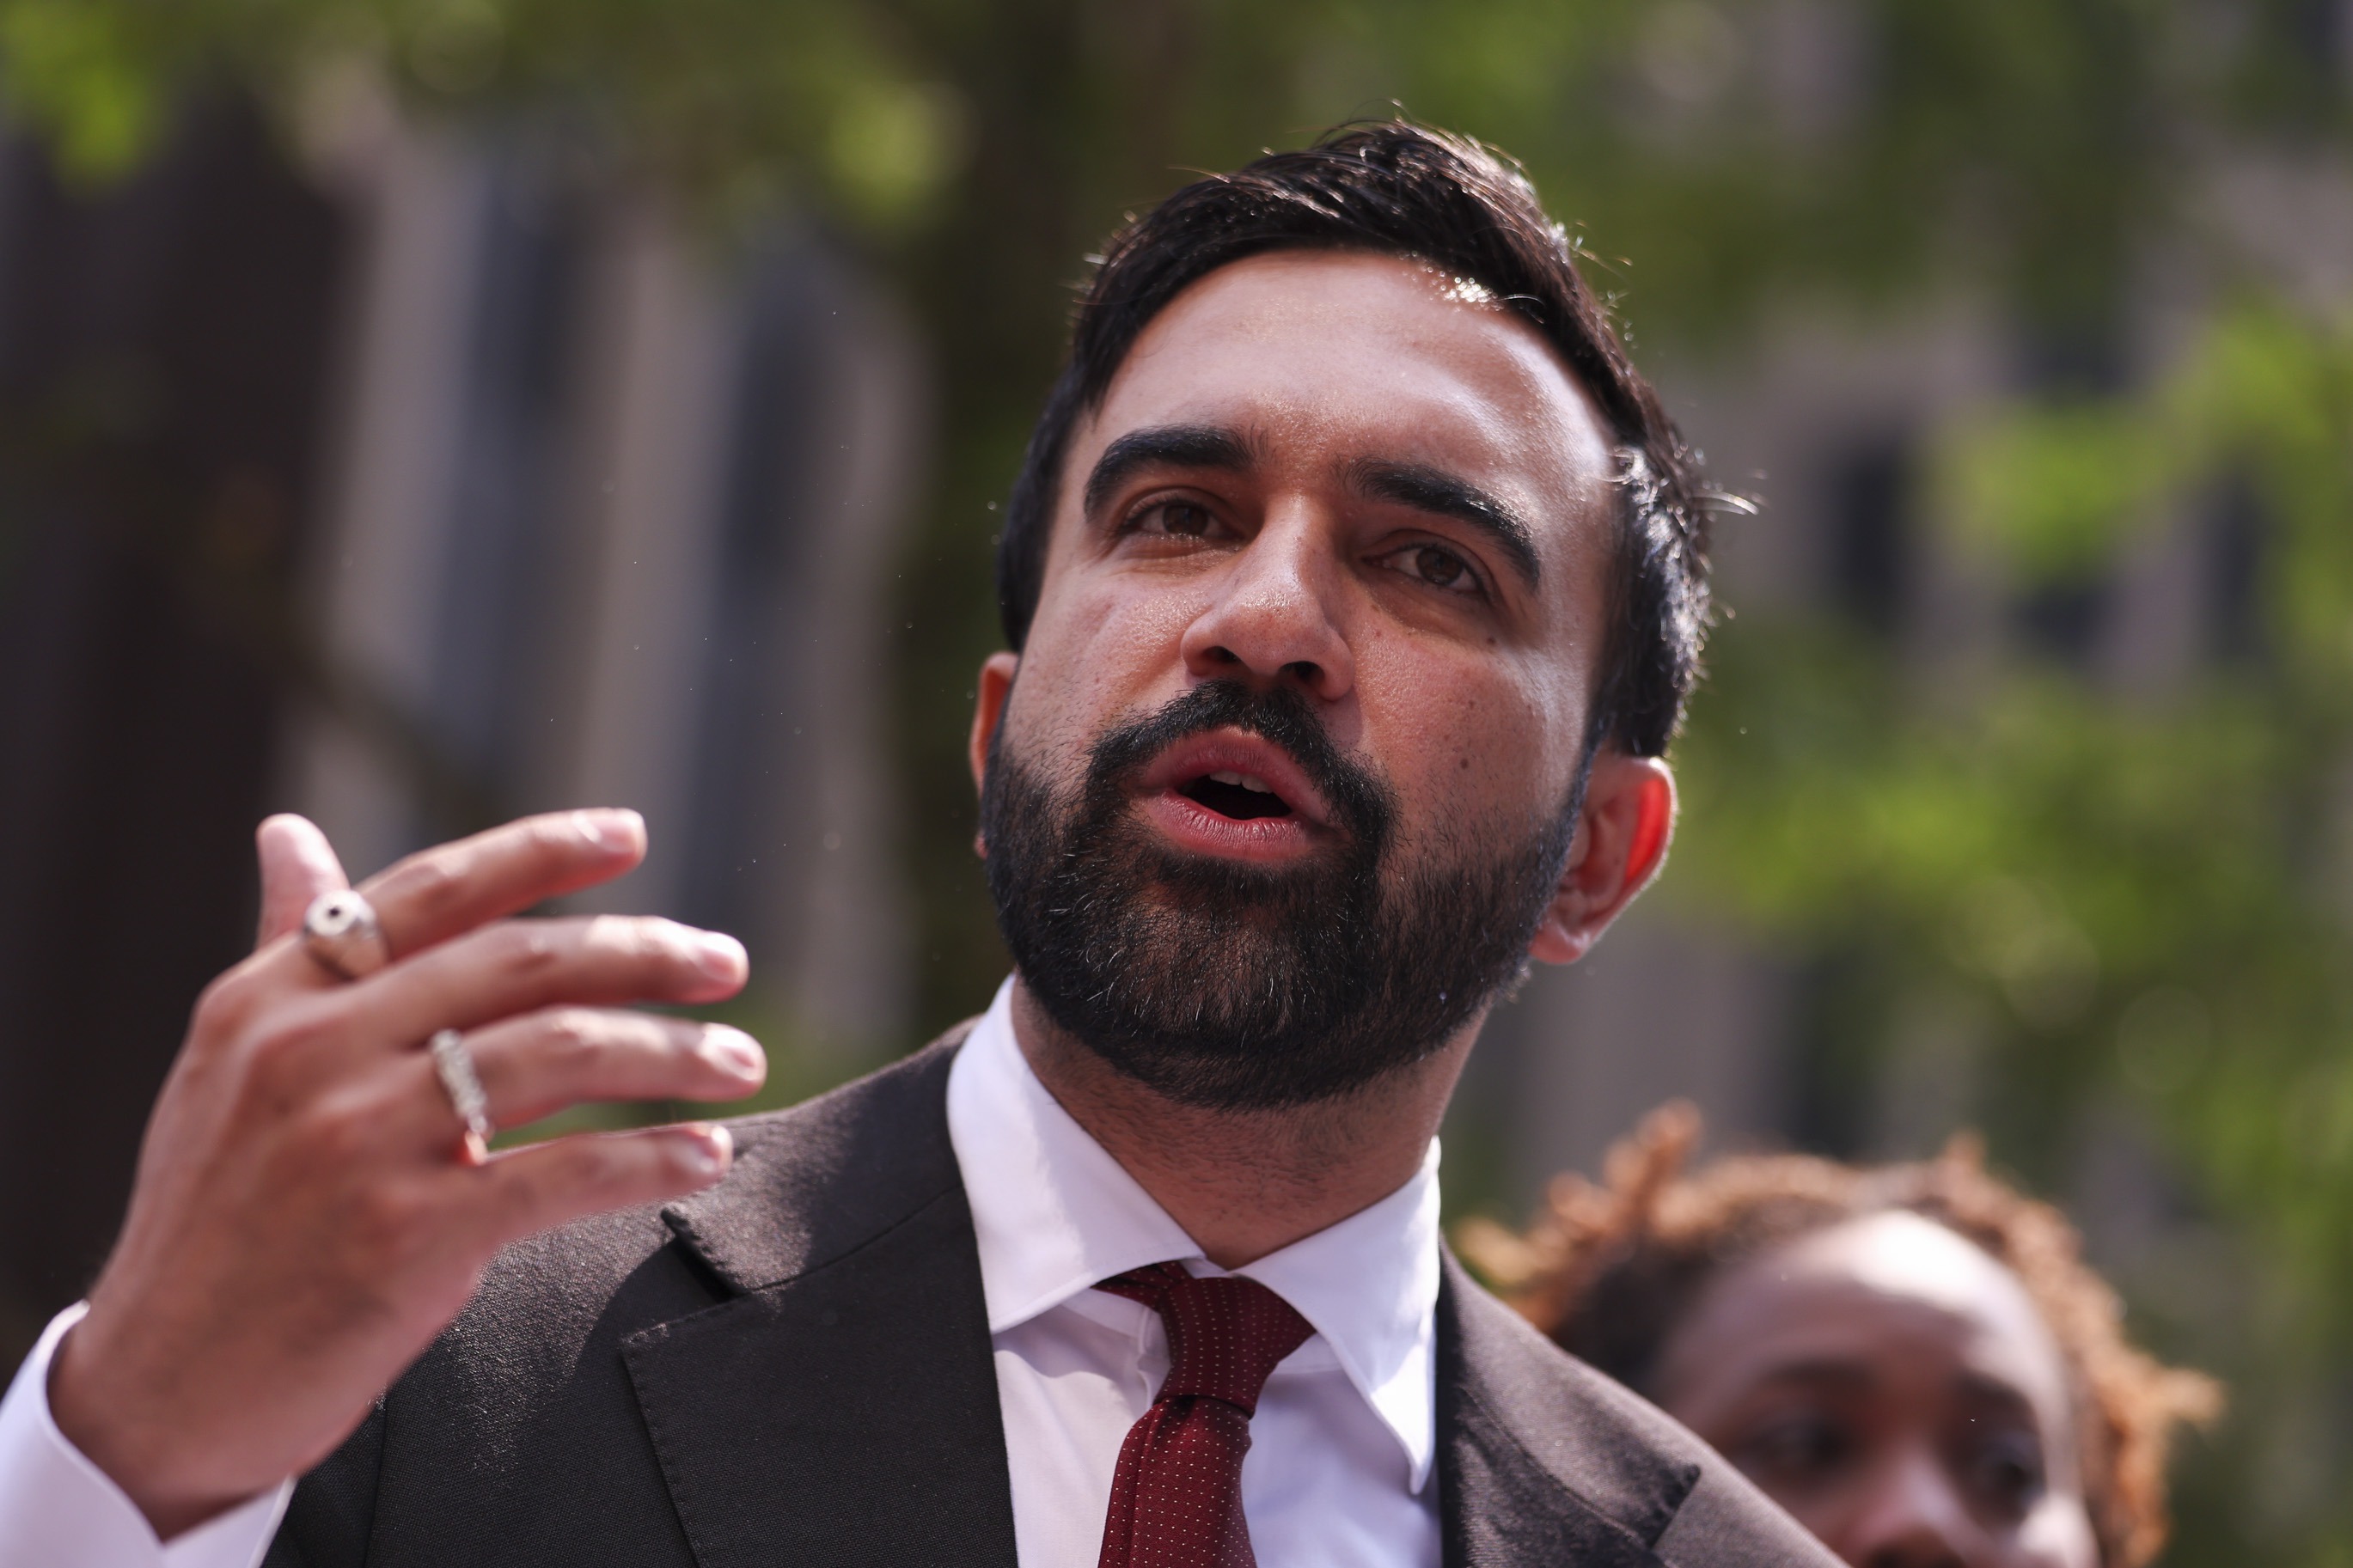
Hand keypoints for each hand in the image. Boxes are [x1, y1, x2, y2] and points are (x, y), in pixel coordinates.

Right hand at [46, 809, 764, 1537]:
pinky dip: (651, 1158)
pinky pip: (566, 1172)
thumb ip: (295, 954)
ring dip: (673, 1053)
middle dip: (645, 952)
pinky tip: (705, 1154)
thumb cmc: (218, 1218)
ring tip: (742, 1061)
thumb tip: (289, 832)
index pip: (430, 891)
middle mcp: (311, 1051)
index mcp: (272, 997)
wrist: (161, 1390)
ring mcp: (359, 1140)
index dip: (540, 851)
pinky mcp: (406, 1235)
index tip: (629, 834)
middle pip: (521, 963)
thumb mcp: (232, 1066)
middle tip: (727, 962)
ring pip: (560, 1052)